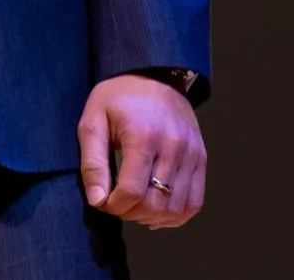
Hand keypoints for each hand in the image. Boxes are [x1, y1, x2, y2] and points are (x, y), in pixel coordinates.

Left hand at [79, 74, 206, 229]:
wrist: (154, 75)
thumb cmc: (118, 98)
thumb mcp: (93, 122)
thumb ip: (93, 163)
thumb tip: (97, 200)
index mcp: (143, 135)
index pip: (132, 191)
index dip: (114, 205)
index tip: (103, 200)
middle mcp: (173, 146)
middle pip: (155, 203)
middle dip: (130, 213)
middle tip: (116, 202)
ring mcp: (191, 154)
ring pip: (176, 208)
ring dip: (152, 217)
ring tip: (135, 205)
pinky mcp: (201, 159)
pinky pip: (194, 202)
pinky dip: (175, 215)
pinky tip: (157, 209)